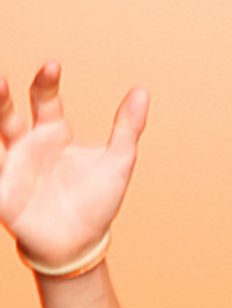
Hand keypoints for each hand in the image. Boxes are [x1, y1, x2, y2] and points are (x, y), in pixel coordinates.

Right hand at [0, 62, 147, 267]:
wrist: (82, 242)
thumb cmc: (97, 200)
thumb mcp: (118, 162)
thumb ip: (127, 128)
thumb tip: (142, 92)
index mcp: (53, 132)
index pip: (44, 99)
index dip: (46, 82)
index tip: (53, 65)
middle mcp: (27, 144)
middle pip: (6, 113)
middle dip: (0, 96)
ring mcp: (11, 166)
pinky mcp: (1, 192)